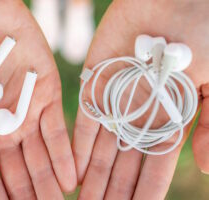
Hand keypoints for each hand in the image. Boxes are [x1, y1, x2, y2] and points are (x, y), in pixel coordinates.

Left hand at [73, 0, 208, 198]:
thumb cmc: (203, 36)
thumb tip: (203, 168)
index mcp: (169, 119)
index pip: (154, 167)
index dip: (145, 192)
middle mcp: (139, 116)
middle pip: (125, 165)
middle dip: (115, 192)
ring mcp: (116, 102)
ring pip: (103, 150)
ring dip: (95, 177)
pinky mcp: (96, 85)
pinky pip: (87, 123)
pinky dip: (81, 148)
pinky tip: (75, 173)